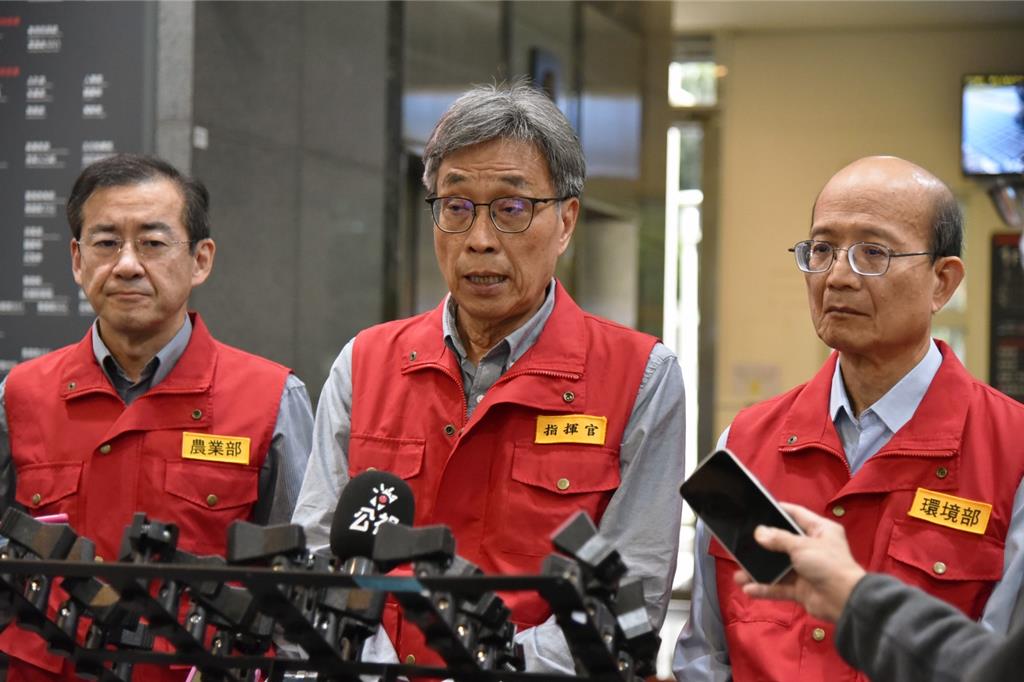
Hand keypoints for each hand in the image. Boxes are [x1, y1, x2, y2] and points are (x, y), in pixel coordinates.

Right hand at [733, 502, 866, 622]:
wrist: (845, 601)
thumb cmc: (828, 564)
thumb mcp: (801, 546)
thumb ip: (778, 539)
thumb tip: (759, 533)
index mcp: (820, 531)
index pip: (796, 514)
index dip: (779, 510)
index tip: (758, 509)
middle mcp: (813, 548)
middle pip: (782, 543)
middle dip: (762, 546)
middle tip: (741, 544)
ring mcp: (806, 570)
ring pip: (778, 568)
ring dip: (759, 571)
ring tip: (739, 574)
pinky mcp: (802, 589)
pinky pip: (780, 587)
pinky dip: (765, 588)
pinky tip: (748, 589)